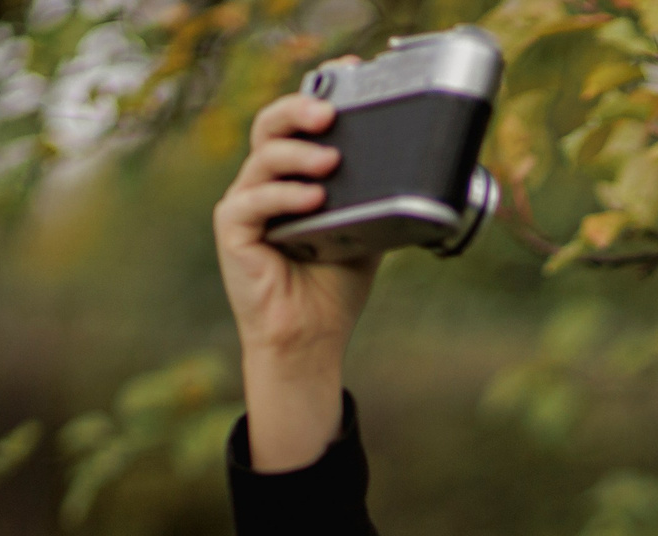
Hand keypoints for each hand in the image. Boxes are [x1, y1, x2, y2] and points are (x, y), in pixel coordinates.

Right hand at [212, 81, 378, 467]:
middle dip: (299, 111)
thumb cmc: (334, 287)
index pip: (298, 123)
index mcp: (293, 176)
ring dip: (296, 154)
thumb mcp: (368, 233)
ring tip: (330, 160)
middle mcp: (265, 182)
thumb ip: (378, 199)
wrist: (311, 339)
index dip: (316, 96)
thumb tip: (424, 172)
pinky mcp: (233, 232)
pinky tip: (312, 199)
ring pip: (262, 159)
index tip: (347, 74)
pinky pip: (252, 203)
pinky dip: (283, 197)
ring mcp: (245, 204)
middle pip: (271, 126)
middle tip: (330, 114)